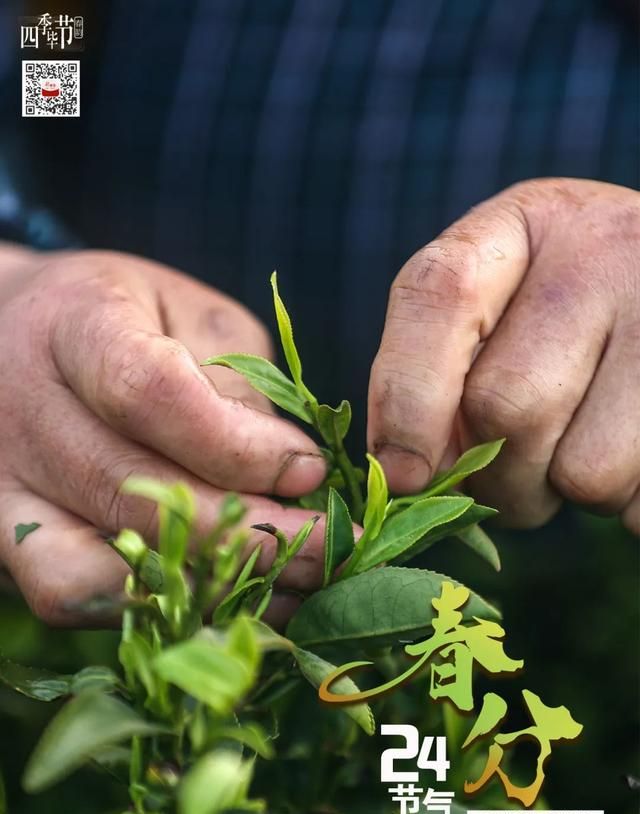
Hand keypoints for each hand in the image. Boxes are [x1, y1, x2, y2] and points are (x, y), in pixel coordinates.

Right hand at [0, 247, 325, 623]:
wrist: (19, 333)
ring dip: (203, 585)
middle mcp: (22, 403)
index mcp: (75, 321)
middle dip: (248, 533)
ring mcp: (1, 477)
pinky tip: (223, 594)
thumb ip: (239, 383)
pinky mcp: (2, 531)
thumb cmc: (126, 318)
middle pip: (129, 489)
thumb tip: (292, 477)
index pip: (148, 392)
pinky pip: (68, 594)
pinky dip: (149, 605)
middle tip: (331, 552)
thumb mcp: (193, 314)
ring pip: (93, 563)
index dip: (239, 446)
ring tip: (287, 587)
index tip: (309, 470)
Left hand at [368, 179, 639, 533]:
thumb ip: (437, 373)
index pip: (440, 294)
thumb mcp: (498, 309)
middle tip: (515, 469)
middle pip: (505, 406)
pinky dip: (626, 503)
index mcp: (524, 224)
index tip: (401, 475)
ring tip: (587, 444)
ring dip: (568, 493)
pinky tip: (631, 452)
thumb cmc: (565, 318)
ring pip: (585, 473)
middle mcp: (607, 252)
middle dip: (495, 474)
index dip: (406, 396)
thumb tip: (402, 478)